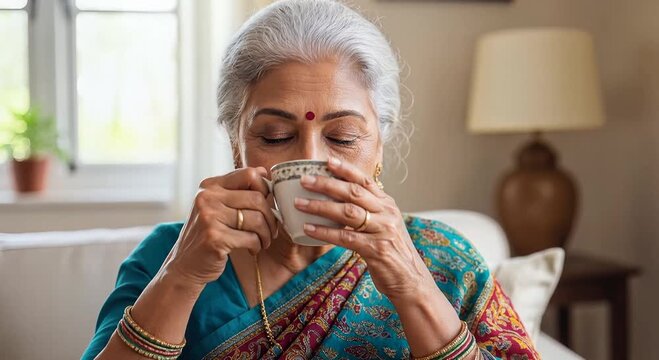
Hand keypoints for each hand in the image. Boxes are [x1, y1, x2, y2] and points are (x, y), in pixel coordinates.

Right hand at [164, 167, 277, 288]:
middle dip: (270, 217)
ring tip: (263, 241)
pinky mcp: (214, 238)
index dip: (265, 189)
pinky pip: (251, 238)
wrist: (184, 264)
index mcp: (210, 185)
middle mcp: (207, 198)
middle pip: (257, 198)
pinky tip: (252, 249)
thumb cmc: (207, 234)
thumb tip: (263, 171)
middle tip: (270, 230)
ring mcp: (208, 217)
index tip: (267, 205)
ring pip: (257, 219)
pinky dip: (257, 245)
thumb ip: (237, 189)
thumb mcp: (217, 206)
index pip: (249, 174)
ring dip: (266, 234)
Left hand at [294, 157, 435, 301]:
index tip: (327, 161)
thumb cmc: (392, 253)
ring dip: (320, 206)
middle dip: (326, 184)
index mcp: (388, 204)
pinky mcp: (376, 249)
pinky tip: (309, 228)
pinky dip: (324, 232)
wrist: (411, 280)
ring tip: (299, 204)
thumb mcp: (384, 226)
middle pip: (353, 192)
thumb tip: (338, 202)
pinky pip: (345, 237)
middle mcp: (387, 213)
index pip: (365, 181)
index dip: (346, 170)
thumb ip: (368, 212)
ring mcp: (383, 230)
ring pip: (347, 212)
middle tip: (305, 180)